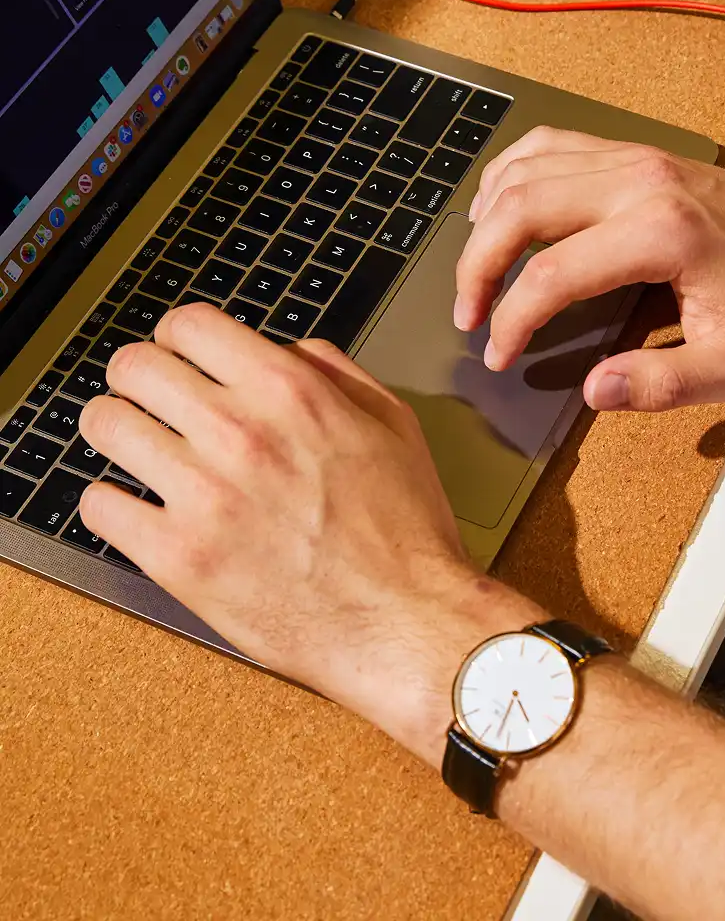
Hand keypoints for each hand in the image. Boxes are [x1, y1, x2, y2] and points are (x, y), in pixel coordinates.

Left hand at [77, 306, 539, 766]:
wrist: (404, 620)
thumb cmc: (405, 530)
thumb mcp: (393, 424)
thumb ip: (335, 372)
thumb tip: (284, 349)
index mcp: (291, 392)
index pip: (189, 324)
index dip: (177, 337)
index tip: (178, 356)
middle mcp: (240, 432)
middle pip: (135, 367)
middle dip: (138, 378)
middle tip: (149, 401)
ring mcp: (203, 495)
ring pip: (104, 425)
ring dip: (118, 431)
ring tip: (138, 450)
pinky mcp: (177, 558)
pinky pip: (99, 506)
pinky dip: (113, 503)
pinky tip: (141, 508)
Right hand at [454, 127, 724, 411]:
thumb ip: (659, 384)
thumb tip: (593, 389)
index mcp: (660, 233)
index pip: (552, 274)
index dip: (512, 320)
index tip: (500, 354)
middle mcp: (638, 182)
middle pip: (518, 209)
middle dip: (477, 267)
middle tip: (469, 314)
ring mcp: (632, 158)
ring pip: (523, 169)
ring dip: (485, 220)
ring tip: (476, 272)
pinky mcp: (631, 153)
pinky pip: (549, 146)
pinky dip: (511, 175)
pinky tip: (500, 209)